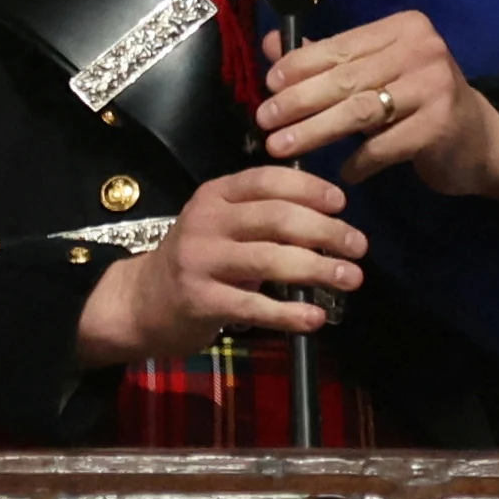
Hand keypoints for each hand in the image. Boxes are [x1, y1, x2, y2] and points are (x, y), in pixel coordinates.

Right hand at [74, 168, 362, 360]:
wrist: (140, 302)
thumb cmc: (196, 261)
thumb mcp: (220, 224)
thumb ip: (262, 215)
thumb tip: (329, 216)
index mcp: (215, 195)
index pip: (268, 180)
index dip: (310, 189)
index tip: (342, 204)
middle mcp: (207, 222)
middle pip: (277, 218)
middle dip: (326, 231)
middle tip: (358, 246)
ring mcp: (201, 261)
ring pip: (271, 258)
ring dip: (319, 268)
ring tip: (350, 279)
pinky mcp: (201, 300)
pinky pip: (254, 305)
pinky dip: (289, 313)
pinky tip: (315, 318)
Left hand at [258, 10, 498, 201]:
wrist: (477, 141)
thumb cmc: (417, 103)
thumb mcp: (376, 73)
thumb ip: (328, 59)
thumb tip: (270, 46)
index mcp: (403, 27)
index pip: (340, 45)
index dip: (299, 66)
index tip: (268, 86)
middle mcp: (422, 49)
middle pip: (345, 78)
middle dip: (298, 100)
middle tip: (264, 121)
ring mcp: (434, 86)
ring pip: (359, 111)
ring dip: (314, 130)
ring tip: (282, 146)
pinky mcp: (440, 126)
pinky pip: (384, 146)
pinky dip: (358, 161)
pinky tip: (341, 173)